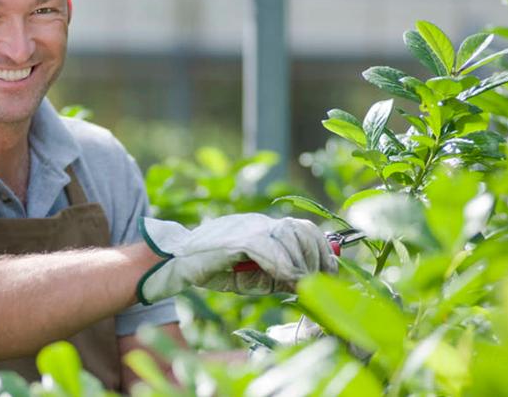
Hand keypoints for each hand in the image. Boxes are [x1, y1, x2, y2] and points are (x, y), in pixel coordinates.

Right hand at [136, 213, 336, 304]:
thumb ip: (277, 277)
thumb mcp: (252, 277)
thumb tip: (304, 284)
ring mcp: (247, 228)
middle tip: (322, 281)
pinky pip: (267, 249)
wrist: (176, 261)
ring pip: (289, 238)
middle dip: (318, 257)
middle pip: (302, 230)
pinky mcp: (236, 239)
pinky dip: (282, 266)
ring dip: (301, 263)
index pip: (303, 229)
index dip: (323, 249)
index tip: (332, 272)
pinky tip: (287, 281)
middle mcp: (259, 223)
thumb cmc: (213, 270)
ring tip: (302, 284)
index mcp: (264, 228)